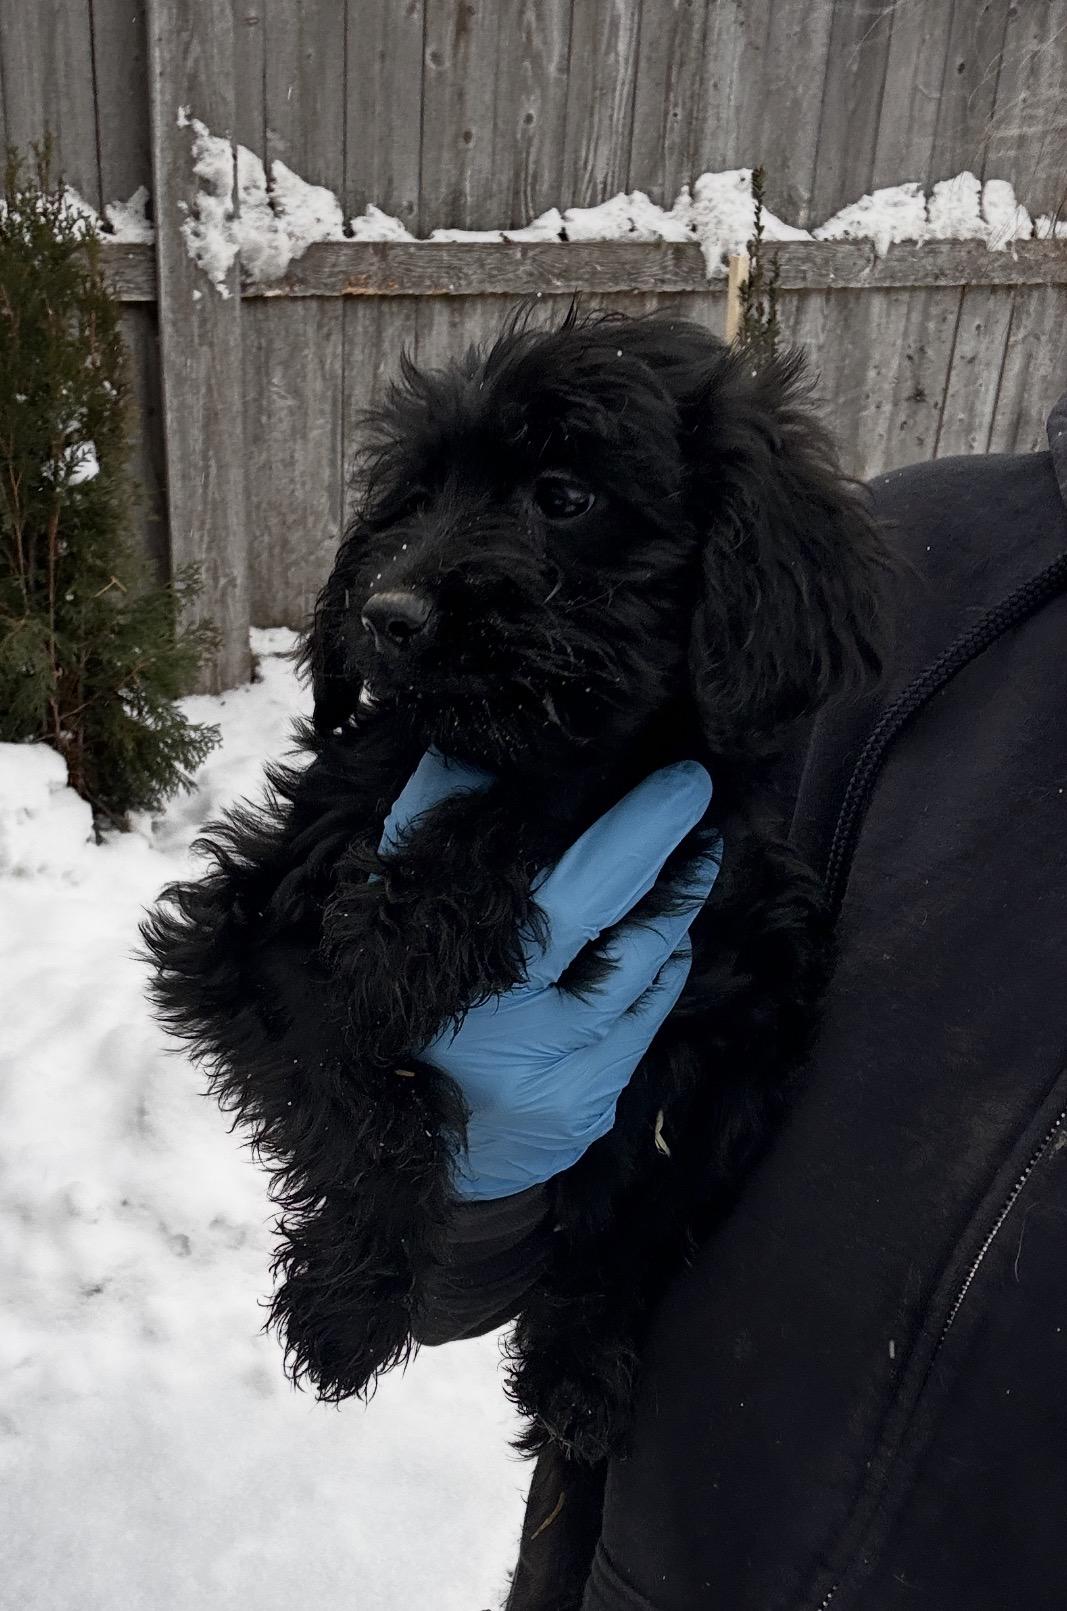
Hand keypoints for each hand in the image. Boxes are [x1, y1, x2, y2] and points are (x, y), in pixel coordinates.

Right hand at [380, 751, 720, 1200]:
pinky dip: (658, 974)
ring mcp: (559, 1081)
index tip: (684, 782)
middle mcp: (518, 1036)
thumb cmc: (392, 1001)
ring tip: (693, 863)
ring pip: (643, 980)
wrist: (392, 1146)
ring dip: (674, 915)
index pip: (572, 894)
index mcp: (462, 975)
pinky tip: (664, 943)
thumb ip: (426, 828)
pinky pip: (644, 1027)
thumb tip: (471, 749)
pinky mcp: (586, 1112)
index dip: (637, 836)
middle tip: (702, 807)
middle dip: (673, 868)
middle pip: (623, 939)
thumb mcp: (385, 913)